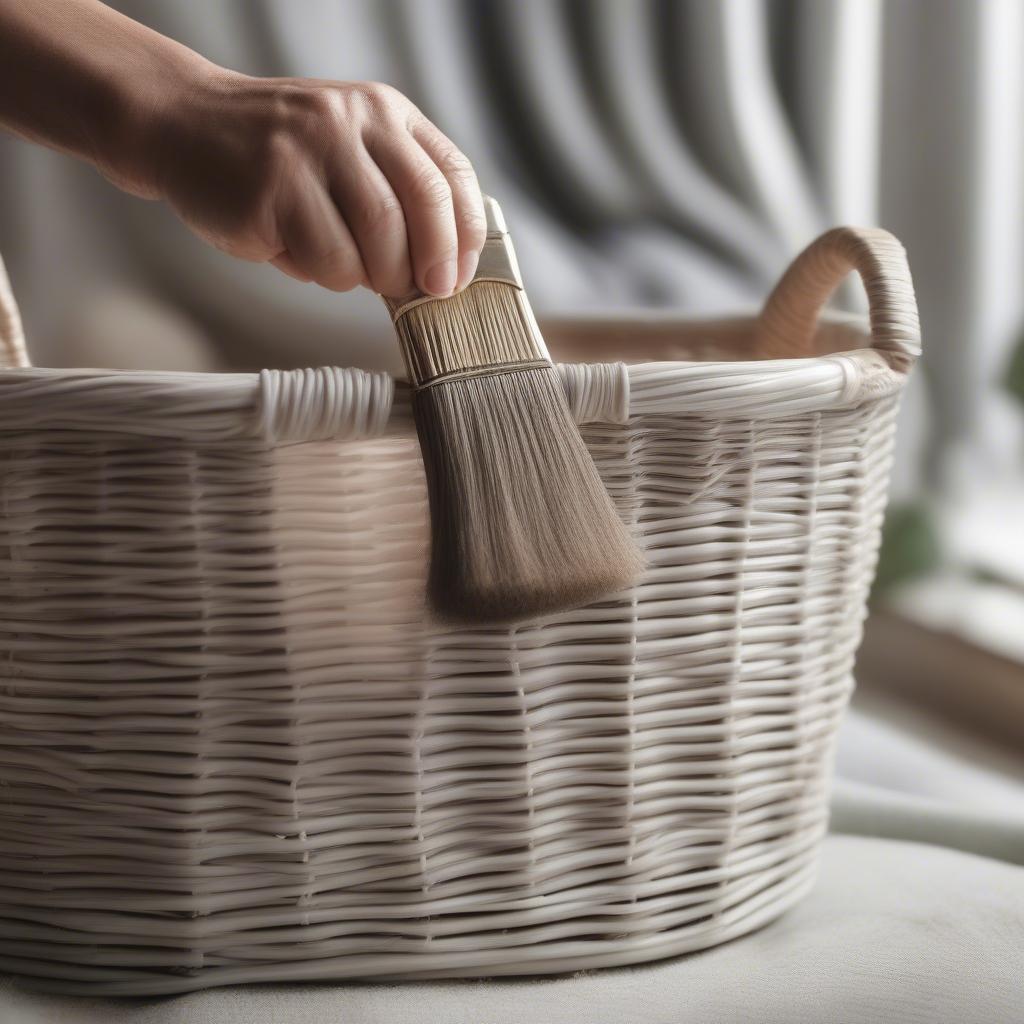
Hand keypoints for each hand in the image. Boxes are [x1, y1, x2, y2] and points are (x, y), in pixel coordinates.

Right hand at [114, 70, 486, 296]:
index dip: (464, 236)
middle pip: (423, 208)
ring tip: (344, 267)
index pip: (452, 175)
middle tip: (419, 293)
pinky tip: (297, 251)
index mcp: (385, 112)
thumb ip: (397, 192)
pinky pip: (327, 259)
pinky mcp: (273, 188)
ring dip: (371, 276)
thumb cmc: (278, 156)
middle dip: (430, 265)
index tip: (456, 277)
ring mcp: (311, 150)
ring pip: (377, 242)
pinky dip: (323, 274)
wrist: (183, 124)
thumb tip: (441, 270)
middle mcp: (353, 121)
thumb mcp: (350, 149)